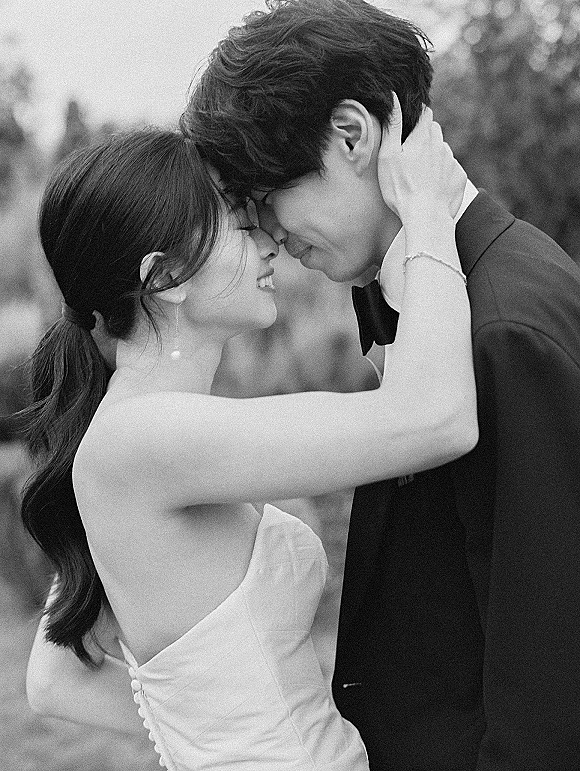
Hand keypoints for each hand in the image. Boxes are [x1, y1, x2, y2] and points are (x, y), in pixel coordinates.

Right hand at [378, 93, 466, 223]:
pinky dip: (443, 173)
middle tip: (412, 154)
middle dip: (426, 135)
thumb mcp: (389, 156)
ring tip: (421, 175)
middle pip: (435, 131)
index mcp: (423, 137)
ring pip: (443, 150)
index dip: (418, 115)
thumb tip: (394, 97)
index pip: (425, 113)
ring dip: (434, 156)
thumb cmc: (401, 188)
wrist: (426, 216)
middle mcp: (441, 145)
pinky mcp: (459, 177)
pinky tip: (432, 186)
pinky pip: (451, 169)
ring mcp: (452, 162)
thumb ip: (392, 126)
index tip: (411, 122)